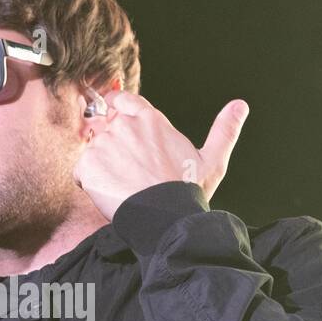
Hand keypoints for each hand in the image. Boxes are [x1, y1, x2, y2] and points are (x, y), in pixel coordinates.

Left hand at [72, 91, 248, 219]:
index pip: (123, 101)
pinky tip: (110, 195)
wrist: (166, 218)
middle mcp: (126, 126)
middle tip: (129, 173)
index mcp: (151, 120)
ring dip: (102, 167)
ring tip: (124, 187)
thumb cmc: (188, 192)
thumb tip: (240, 105)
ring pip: (93, 151)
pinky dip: (90, 183)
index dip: (119, 114)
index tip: (121, 129)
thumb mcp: (212, 160)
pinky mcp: (89, 165)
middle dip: (113, 148)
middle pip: (106, 129)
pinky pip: (81, 171)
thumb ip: (224, 129)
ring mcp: (105, 144)